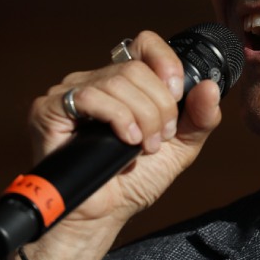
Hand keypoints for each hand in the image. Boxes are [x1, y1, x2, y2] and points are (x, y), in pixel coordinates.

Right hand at [8, 30, 222, 259]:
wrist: (103, 216)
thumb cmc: (135, 181)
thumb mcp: (180, 147)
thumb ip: (200, 118)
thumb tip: (211, 86)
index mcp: (124, 83)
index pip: (143, 43)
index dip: (166, 62)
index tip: (177, 94)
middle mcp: (95, 80)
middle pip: (136, 69)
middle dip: (159, 107)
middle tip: (159, 139)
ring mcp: (70, 92)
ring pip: (118, 81)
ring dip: (142, 118)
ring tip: (143, 147)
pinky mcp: (49, 109)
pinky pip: (91, 96)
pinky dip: (118, 118)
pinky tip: (126, 141)